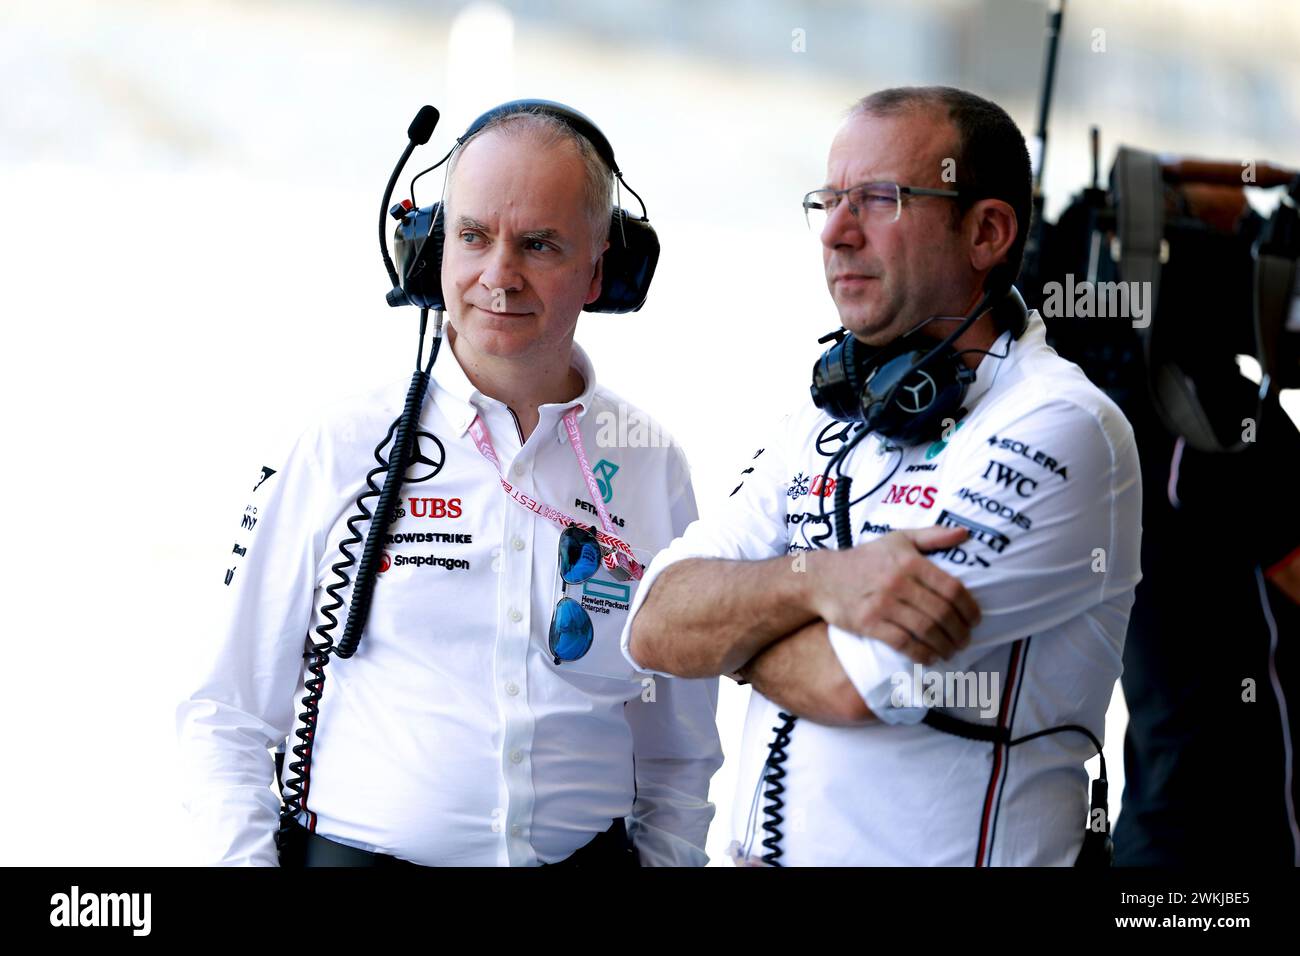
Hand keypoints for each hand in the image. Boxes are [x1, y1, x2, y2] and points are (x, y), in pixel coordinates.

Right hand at [804, 527, 981, 664]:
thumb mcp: (897, 539)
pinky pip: (903, 643)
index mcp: (910, 561)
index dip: (969, 608)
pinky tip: (930, 658)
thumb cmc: (865, 558)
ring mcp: (883, 604)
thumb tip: (964, 533)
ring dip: (945, 645)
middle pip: (942, 613)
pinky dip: (922, 654)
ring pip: (926, 630)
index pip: (951, 588)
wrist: (822, 578)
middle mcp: (898, 582)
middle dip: (960, 632)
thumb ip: (932, 536)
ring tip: (952, 651)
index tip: (976, 620)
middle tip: (966, 640)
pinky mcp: (869, 623)